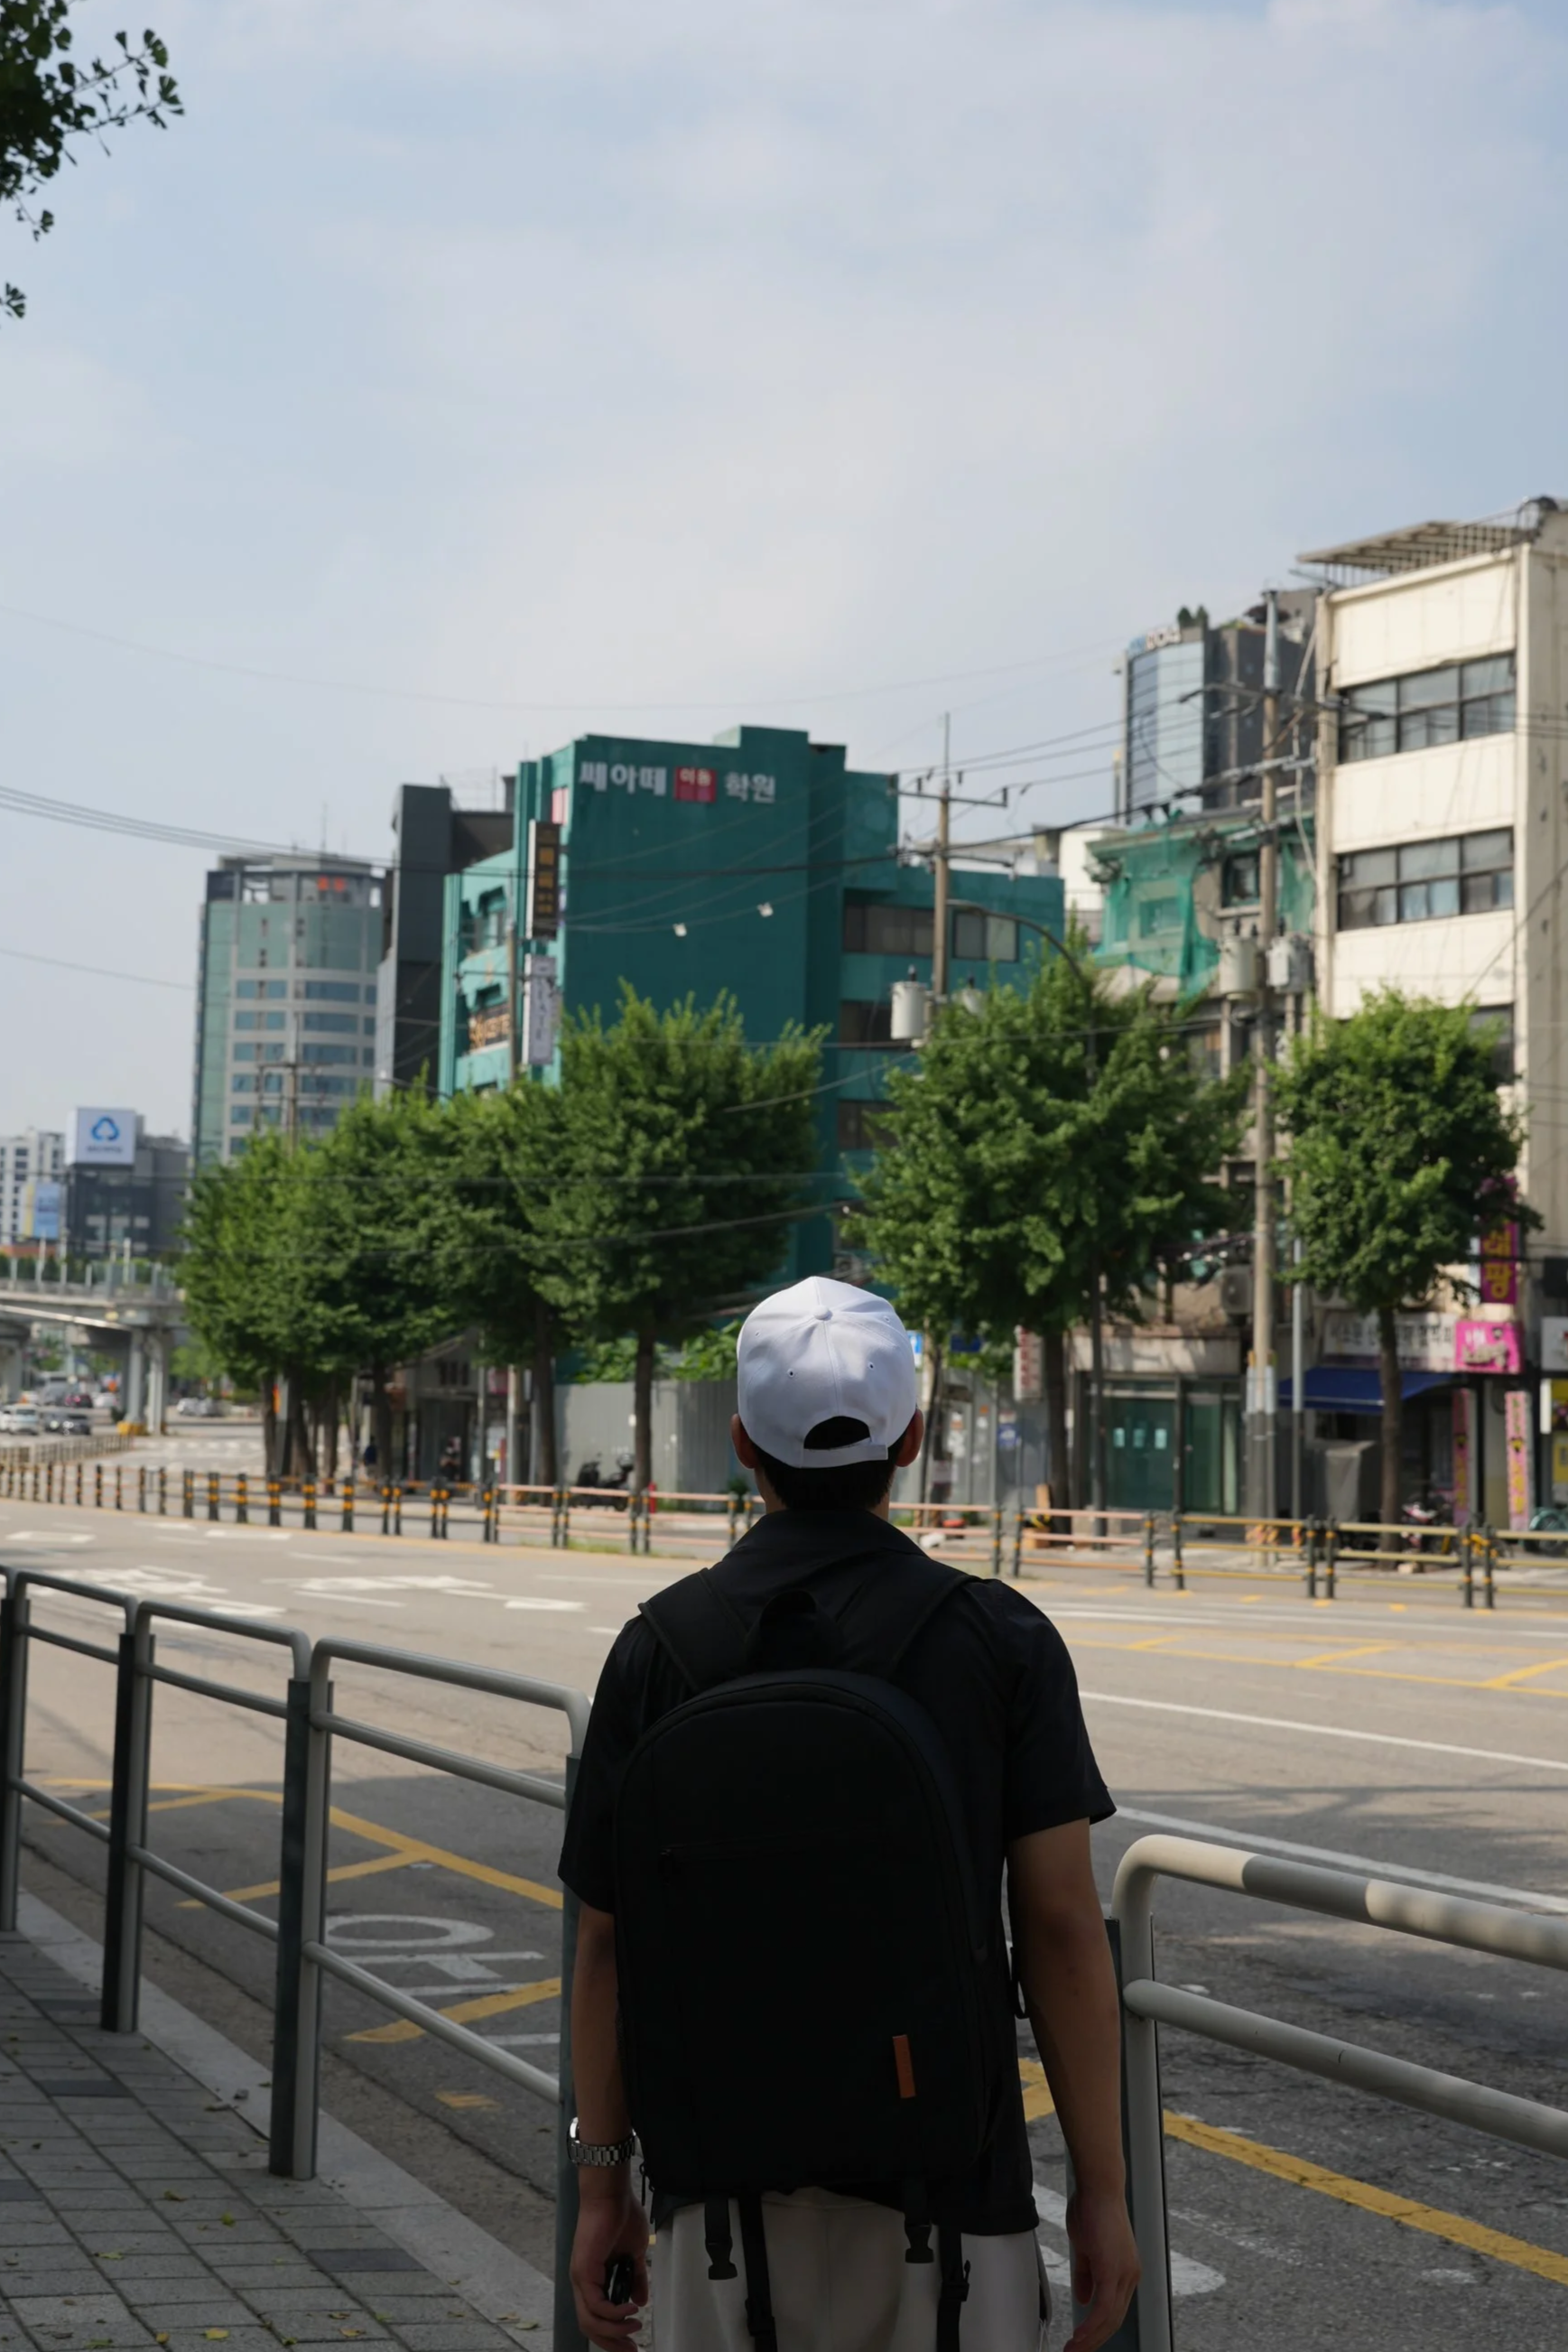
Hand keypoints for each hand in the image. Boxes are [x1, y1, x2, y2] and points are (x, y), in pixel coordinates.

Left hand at [570, 2175, 649, 2350]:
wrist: (611, 2194)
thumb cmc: (621, 2216)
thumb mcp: (633, 2253)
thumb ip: (636, 2278)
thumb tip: (640, 2301)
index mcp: (592, 2279)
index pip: (596, 2318)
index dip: (612, 2335)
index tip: (633, 2343)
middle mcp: (582, 2282)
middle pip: (590, 2327)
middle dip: (612, 2343)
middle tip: (632, 2351)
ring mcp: (580, 2278)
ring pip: (590, 2321)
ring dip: (614, 2331)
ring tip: (634, 2328)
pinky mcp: (584, 2271)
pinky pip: (596, 2305)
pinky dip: (614, 2313)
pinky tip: (630, 2311)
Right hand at [1063, 2183, 1139, 2351]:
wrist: (1098, 2188)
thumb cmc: (1092, 2210)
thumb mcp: (1086, 2249)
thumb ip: (1086, 2276)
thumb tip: (1084, 2300)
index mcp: (1125, 2272)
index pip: (1114, 2311)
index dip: (1098, 2329)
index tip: (1082, 2341)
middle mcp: (1130, 2276)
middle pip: (1114, 2321)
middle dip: (1093, 2341)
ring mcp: (1124, 2274)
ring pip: (1110, 2319)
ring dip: (1090, 2338)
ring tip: (1073, 2349)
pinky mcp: (1113, 2270)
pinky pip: (1103, 2308)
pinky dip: (1091, 2325)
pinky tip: (1079, 2336)